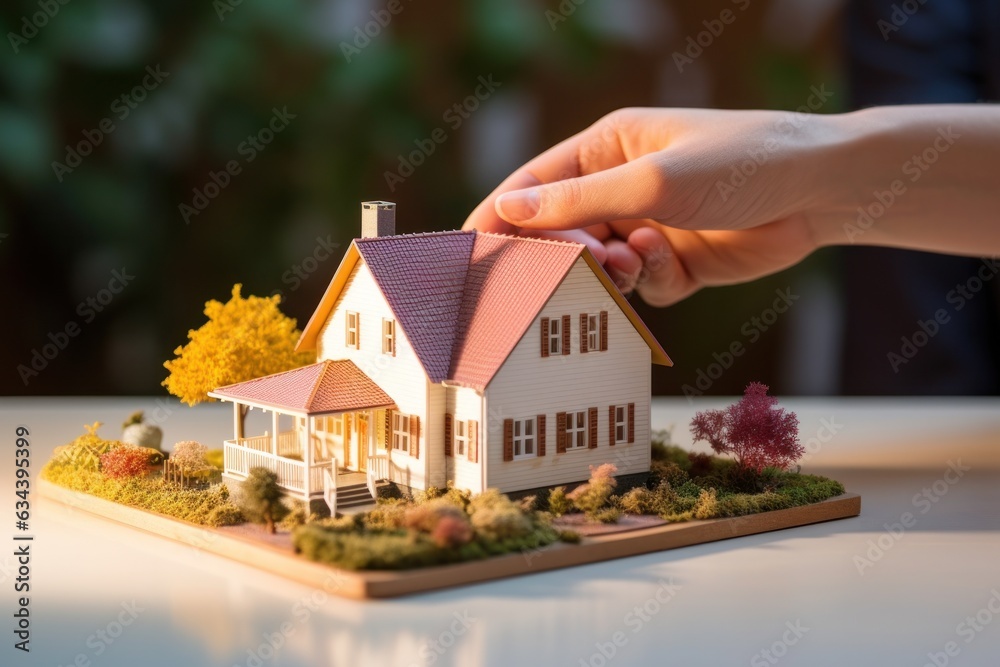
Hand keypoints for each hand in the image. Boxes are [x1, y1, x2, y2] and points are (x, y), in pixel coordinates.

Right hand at [463, 107, 829, 305]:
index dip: (499, 217)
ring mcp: (647, 226)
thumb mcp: (652, 179)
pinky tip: (668, 260)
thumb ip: (578, 202)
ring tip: (627, 260)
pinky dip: (647, 280)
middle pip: (560, 232)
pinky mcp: (675, 262)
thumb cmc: (739, 162)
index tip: (468, 253)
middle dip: (563, 252)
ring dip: (606, 270)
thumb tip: (506, 210)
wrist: (819, 190)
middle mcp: (619, 187)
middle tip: (572, 263)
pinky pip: (639, 286)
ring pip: (597, 266)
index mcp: (605, 148)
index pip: (533, 185)